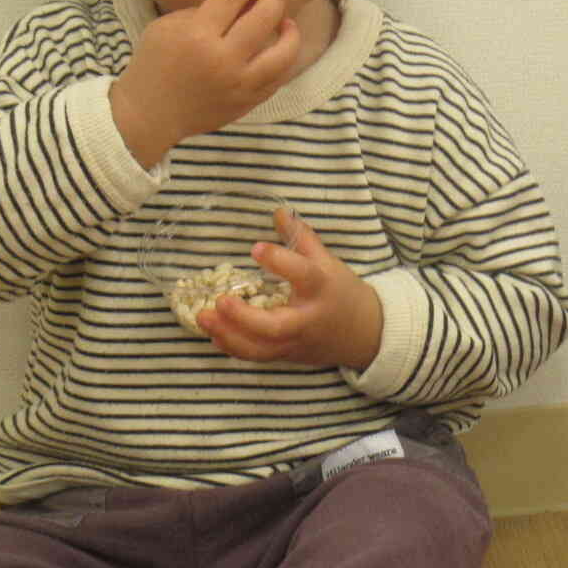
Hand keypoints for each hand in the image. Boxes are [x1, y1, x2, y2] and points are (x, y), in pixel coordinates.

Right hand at [110, 0, 301, 166]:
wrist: (151, 112)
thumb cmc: (154, 63)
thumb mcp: (166, 26)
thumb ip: (203, 10)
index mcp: (198, 36)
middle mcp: (223, 59)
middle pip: (264, 19)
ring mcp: (239, 84)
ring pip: (283, 54)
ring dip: (291, 33)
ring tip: (287, 22)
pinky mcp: (248, 102)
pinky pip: (278, 78)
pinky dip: (282, 61)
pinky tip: (280, 49)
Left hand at [196, 206, 384, 370]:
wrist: (364, 333)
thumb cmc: (341, 292)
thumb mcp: (327, 262)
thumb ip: (301, 237)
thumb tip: (278, 211)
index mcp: (321, 289)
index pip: (303, 275)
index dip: (280, 261)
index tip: (256, 248)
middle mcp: (307, 319)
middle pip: (276, 326)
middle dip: (244, 317)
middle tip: (220, 299)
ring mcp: (296, 342)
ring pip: (260, 348)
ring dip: (229, 335)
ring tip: (203, 317)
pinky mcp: (286, 355)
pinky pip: (256, 356)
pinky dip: (233, 347)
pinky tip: (213, 333)